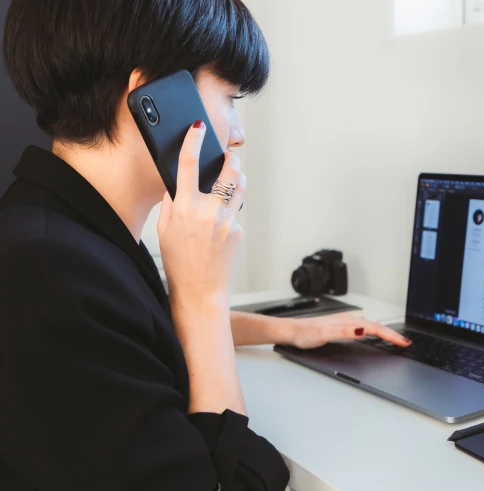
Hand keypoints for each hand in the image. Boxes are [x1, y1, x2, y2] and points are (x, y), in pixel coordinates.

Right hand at [158, 121, 246, 306]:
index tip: (197, 127)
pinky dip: (230, 214)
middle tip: (229, 157)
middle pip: (228, 171)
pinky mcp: (239, 231)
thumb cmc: (179, 262)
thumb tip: (178, 182)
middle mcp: (208, 211)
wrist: (200, 291)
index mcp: (184, 207)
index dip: (193, 140)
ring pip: (239, 188)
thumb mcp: (165, 229)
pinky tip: (221, 229)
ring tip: (231, 181)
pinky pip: (236, 214)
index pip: (188, 163)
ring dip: (237, 180)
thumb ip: (172, 203)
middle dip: (231, 159)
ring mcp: (227, 221)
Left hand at [287, 314, 411, 349]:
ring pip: (371, 327)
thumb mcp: (324, 334)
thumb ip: (344, 332)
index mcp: (348, 321)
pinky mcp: (341, 327)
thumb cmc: (304, 333)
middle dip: (392, 334)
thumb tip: (362, 330)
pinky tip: (374, 334)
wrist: (291, 331)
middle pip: (376, 326)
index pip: (374, 328)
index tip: (403, 342)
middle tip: (406, 342)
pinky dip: (374, 332)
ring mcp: (345, 323)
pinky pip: (364, 328)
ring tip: (396, 339)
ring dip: (385, 332)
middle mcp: (348, 320)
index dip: (390, 336)